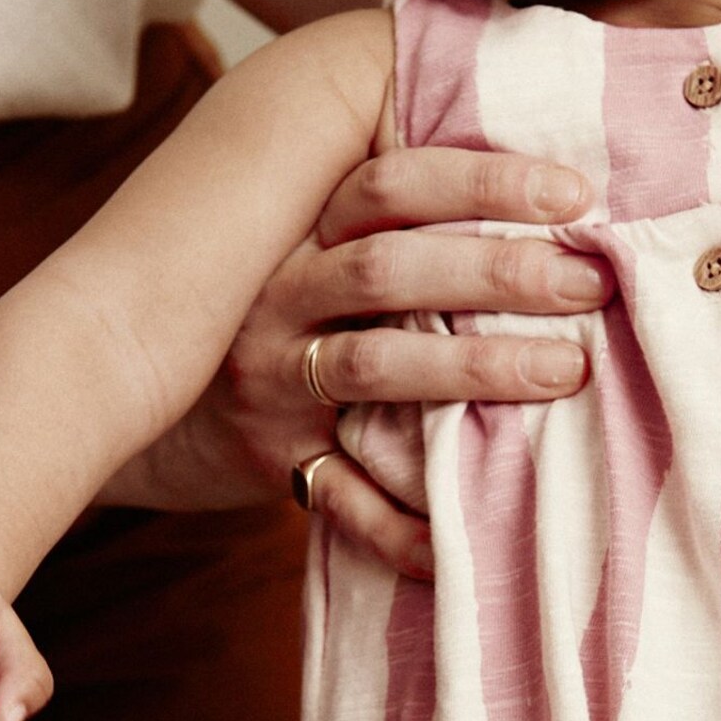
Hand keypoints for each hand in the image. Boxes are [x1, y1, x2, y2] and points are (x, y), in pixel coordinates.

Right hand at [114, 146, 612, 573]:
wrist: (131, 398)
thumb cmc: (264, 316)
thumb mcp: (304, 250)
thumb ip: (389, 223)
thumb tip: (535, 192)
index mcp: (295, 233)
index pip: (387, 184)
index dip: (481, 182)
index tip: (574, 193)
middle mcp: (276, 299)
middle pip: (391, 270)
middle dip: (498, 272)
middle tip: (590, 284)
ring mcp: (271, 383)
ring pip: (376, 369)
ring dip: (477, 370)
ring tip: (569, 372)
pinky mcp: (272, 462)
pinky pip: (347, 501)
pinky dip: (408, 527)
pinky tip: (474, 538)